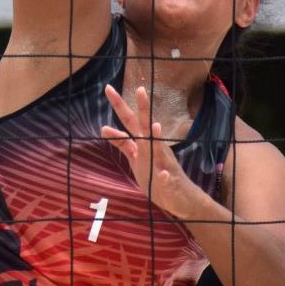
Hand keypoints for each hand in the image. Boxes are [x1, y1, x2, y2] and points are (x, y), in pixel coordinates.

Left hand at [100, 82, 195, 218]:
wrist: (180, 198)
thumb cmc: (155, 174)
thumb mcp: (135, 159)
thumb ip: (123, 144)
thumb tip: (104, 128)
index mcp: (144, 142)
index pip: (130, 121)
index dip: (119, 105)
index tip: (108, 88)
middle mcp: (154, 148)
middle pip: (145, 126)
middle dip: (142, 108)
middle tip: (140, 89)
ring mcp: (163, 164)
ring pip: (159, 149)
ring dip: (157, 139)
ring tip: (155, 126)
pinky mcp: (169, 182)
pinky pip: (166, 179)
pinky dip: (164, 176)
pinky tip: (163, 175)